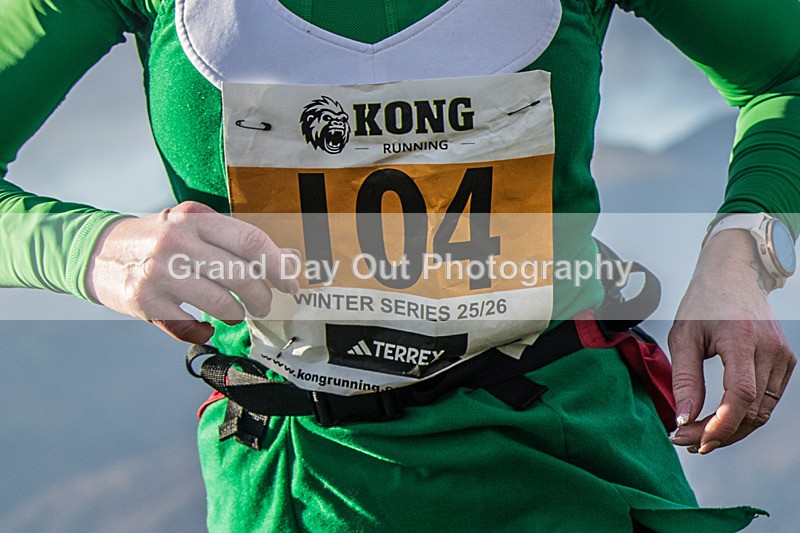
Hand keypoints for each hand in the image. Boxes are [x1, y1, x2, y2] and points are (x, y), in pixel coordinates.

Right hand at [86, 201, 298, 344]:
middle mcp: (178, 242)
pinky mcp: (145, 303)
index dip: (279, 265)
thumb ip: (235, 240)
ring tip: (235, 315)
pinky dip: (204, 333)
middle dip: (262, 298)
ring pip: (221, 304)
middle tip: (264, 306)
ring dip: (237, 315)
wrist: (96, 251)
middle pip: (241, 275)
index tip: (291, 285)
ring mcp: (160, 274)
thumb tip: (289, 258)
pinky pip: (190, 328)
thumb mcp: (193, 226)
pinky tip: (204, 328)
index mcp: (196, 219)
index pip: (250, 240)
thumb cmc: (157, 239)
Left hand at [668, 229, 795, 453]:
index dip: (720, 425)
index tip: (694, 440)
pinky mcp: (787, 362)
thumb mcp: (683, 336)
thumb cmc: (704, 303)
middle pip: (751, 411)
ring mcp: (783, 357)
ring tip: (697, 435)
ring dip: (731, 430)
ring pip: (762, 412)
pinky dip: (744, 416)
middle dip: (718, 434)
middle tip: (685, 441)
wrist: (735, 276)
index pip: (739, 395)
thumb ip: (685, 379)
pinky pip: (767, 401)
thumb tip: (684, 419)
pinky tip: (718, 420)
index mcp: (741, 340)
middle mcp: (769, 350)